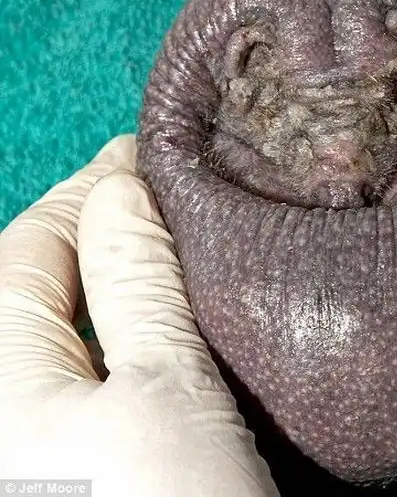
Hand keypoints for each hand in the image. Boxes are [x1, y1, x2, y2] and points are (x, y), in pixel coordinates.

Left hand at [0, 135, 279, 496]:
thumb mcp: (167, 393)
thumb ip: (136, 282)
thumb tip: (123, 189)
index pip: (30, 249)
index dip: (88, 191)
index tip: (139, 154)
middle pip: (29, 284)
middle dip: (89, 227)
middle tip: (151, 189)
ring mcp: (20, 435)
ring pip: (45, 324)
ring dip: (97, 273)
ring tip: (150, 235)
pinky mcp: (50, 453)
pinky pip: (60, 367)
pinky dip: (101, 324)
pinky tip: (141, 312)